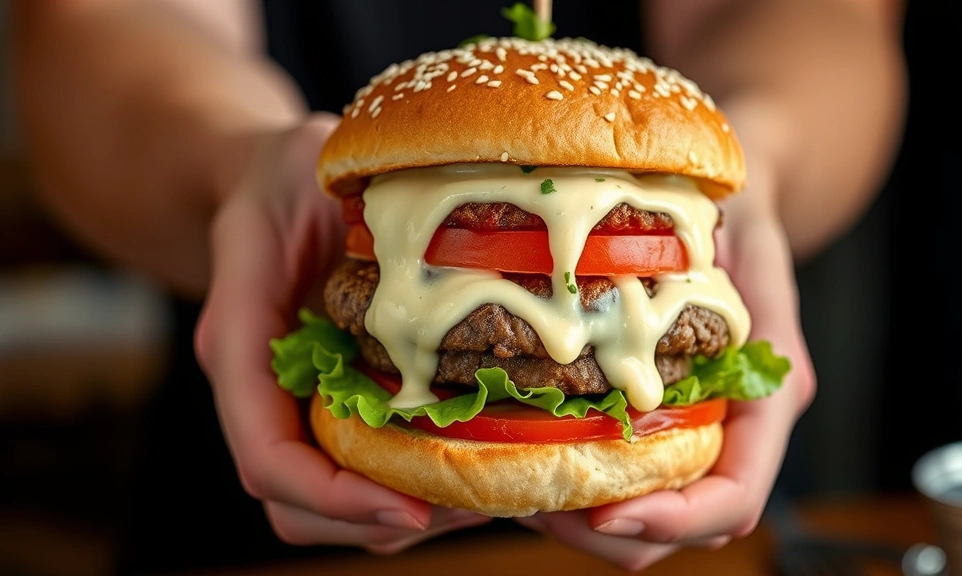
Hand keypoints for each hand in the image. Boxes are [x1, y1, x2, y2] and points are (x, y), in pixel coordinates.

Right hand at [194, 114, 490, 552]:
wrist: (262, 186)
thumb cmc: (285, 170)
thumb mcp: (304, 159)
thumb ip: (337, 189)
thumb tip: (420, 221)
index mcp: (240, 339)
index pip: (268, 454)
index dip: (335, 496)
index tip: (412, 508)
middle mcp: (256, 389)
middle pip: (295, 505)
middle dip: (376, 520)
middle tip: (473, 506)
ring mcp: (286, 404)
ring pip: (325, 508)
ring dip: (398, 517)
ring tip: (482, 498)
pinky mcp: (319, 406)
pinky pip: (352, 477)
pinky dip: (403, 490)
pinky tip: (466, 469)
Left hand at [514, 162, 816, 571]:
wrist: (733, 201)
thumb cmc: (739, 211)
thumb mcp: (746, 234)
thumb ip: (751, 301)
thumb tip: (712, 360)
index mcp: (766, 400)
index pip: (735, 496)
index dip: (675, 520)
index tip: (606, 514)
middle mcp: (734, 432)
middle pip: (683, 527)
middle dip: (609, 532)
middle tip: (533, 508)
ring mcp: (698, 433)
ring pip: (648, 519)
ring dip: (583, 520)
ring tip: (516, 493)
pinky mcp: (660, 425)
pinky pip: (624, 482)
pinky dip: (577, 489)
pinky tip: (528, 461)